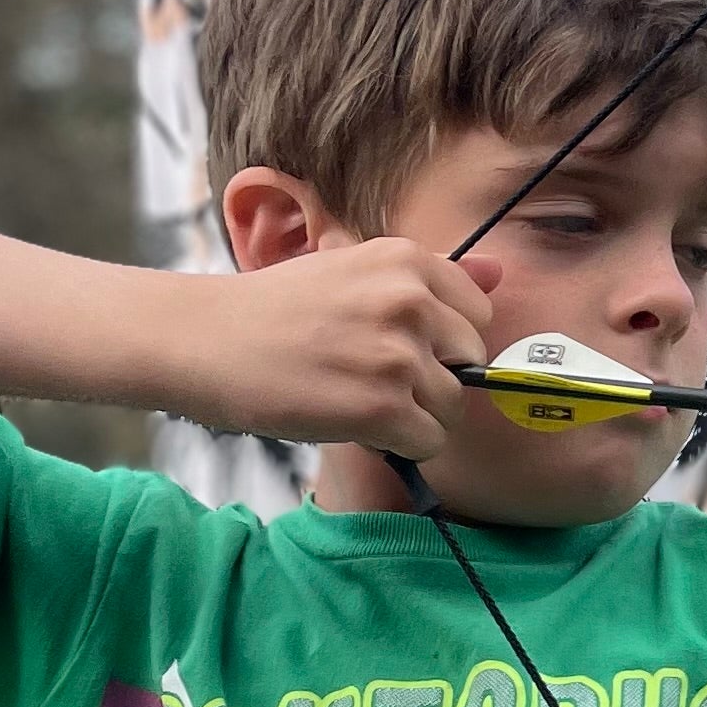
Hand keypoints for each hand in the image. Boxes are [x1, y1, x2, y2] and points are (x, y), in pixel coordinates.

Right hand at [190, 241, 488, 456]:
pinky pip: (428, 441)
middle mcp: (411, 301)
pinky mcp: (379, 406)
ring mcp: (397, 355)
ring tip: (360, 403)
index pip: (478, 313)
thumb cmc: (275, 308)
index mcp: (407, 261)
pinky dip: (401, 446)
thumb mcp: (353, 270)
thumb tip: (502, 272)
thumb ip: (431, 277)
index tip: (403, 348)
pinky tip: (359, 427)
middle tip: (376, 380)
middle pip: (469, 362)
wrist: (203, 338)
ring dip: (415, 416)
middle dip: (433, 379)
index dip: (444, 341)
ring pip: (451, 407)